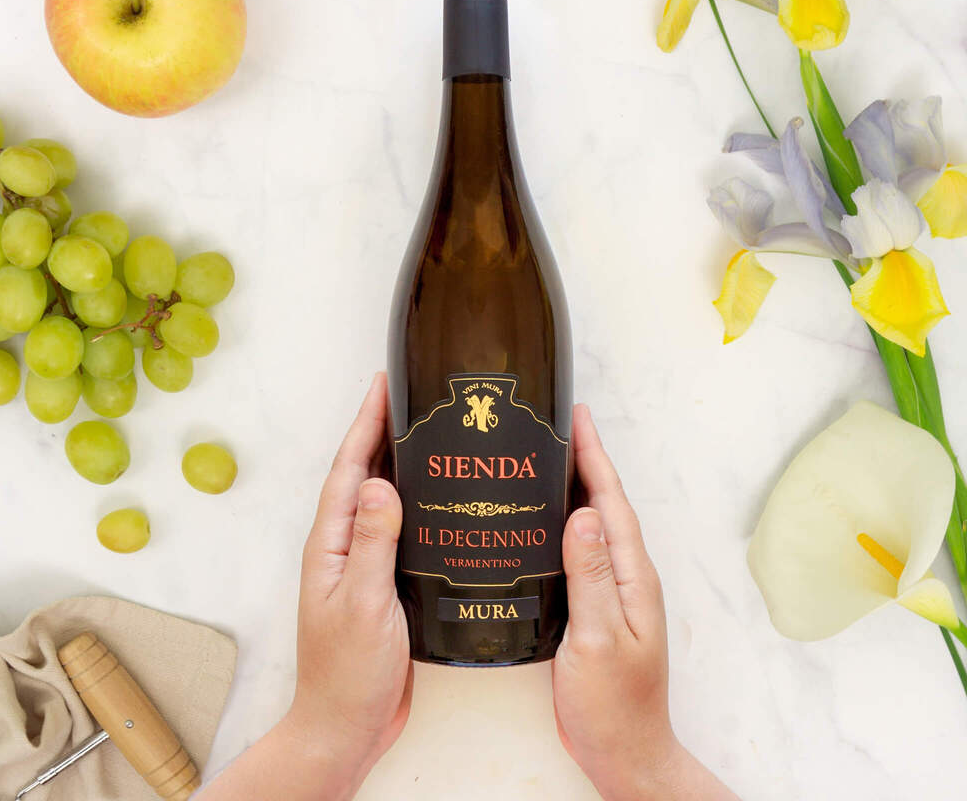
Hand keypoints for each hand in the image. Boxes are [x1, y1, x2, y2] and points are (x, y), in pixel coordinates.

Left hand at [198, 373, 410, 800]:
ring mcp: (362, 563)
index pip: (350, 469)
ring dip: (402, 463)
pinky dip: (417, 504)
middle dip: (384, 431)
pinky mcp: (383, 582)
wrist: (346, 726)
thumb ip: (372, 543)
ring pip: (383, 499)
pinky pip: (399, 529)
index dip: (366, 423)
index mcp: (331, 543)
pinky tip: (443, 499)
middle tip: (415, 396)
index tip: (384, 384)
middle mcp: (344, 545)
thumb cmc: (348, 673)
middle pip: (364, 474)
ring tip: (434, 432)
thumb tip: (380, 481)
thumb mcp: (363, 604)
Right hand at [553, 405, 737, 800]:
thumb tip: (580, 515)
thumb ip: (591, 577)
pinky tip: (538, 522)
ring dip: (572, 487)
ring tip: (542, 458)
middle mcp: (626, 575)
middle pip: (604, 504)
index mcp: (632, 575)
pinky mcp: (595, 607)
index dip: (594, 456)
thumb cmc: (615, 705)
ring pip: (592, 525)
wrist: (627, 754)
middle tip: (553, 424)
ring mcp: (613, 591)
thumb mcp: (598, 639)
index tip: (577, 416)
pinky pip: (579, 551)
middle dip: (583, 459)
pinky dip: (561, 525)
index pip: (610, 502)